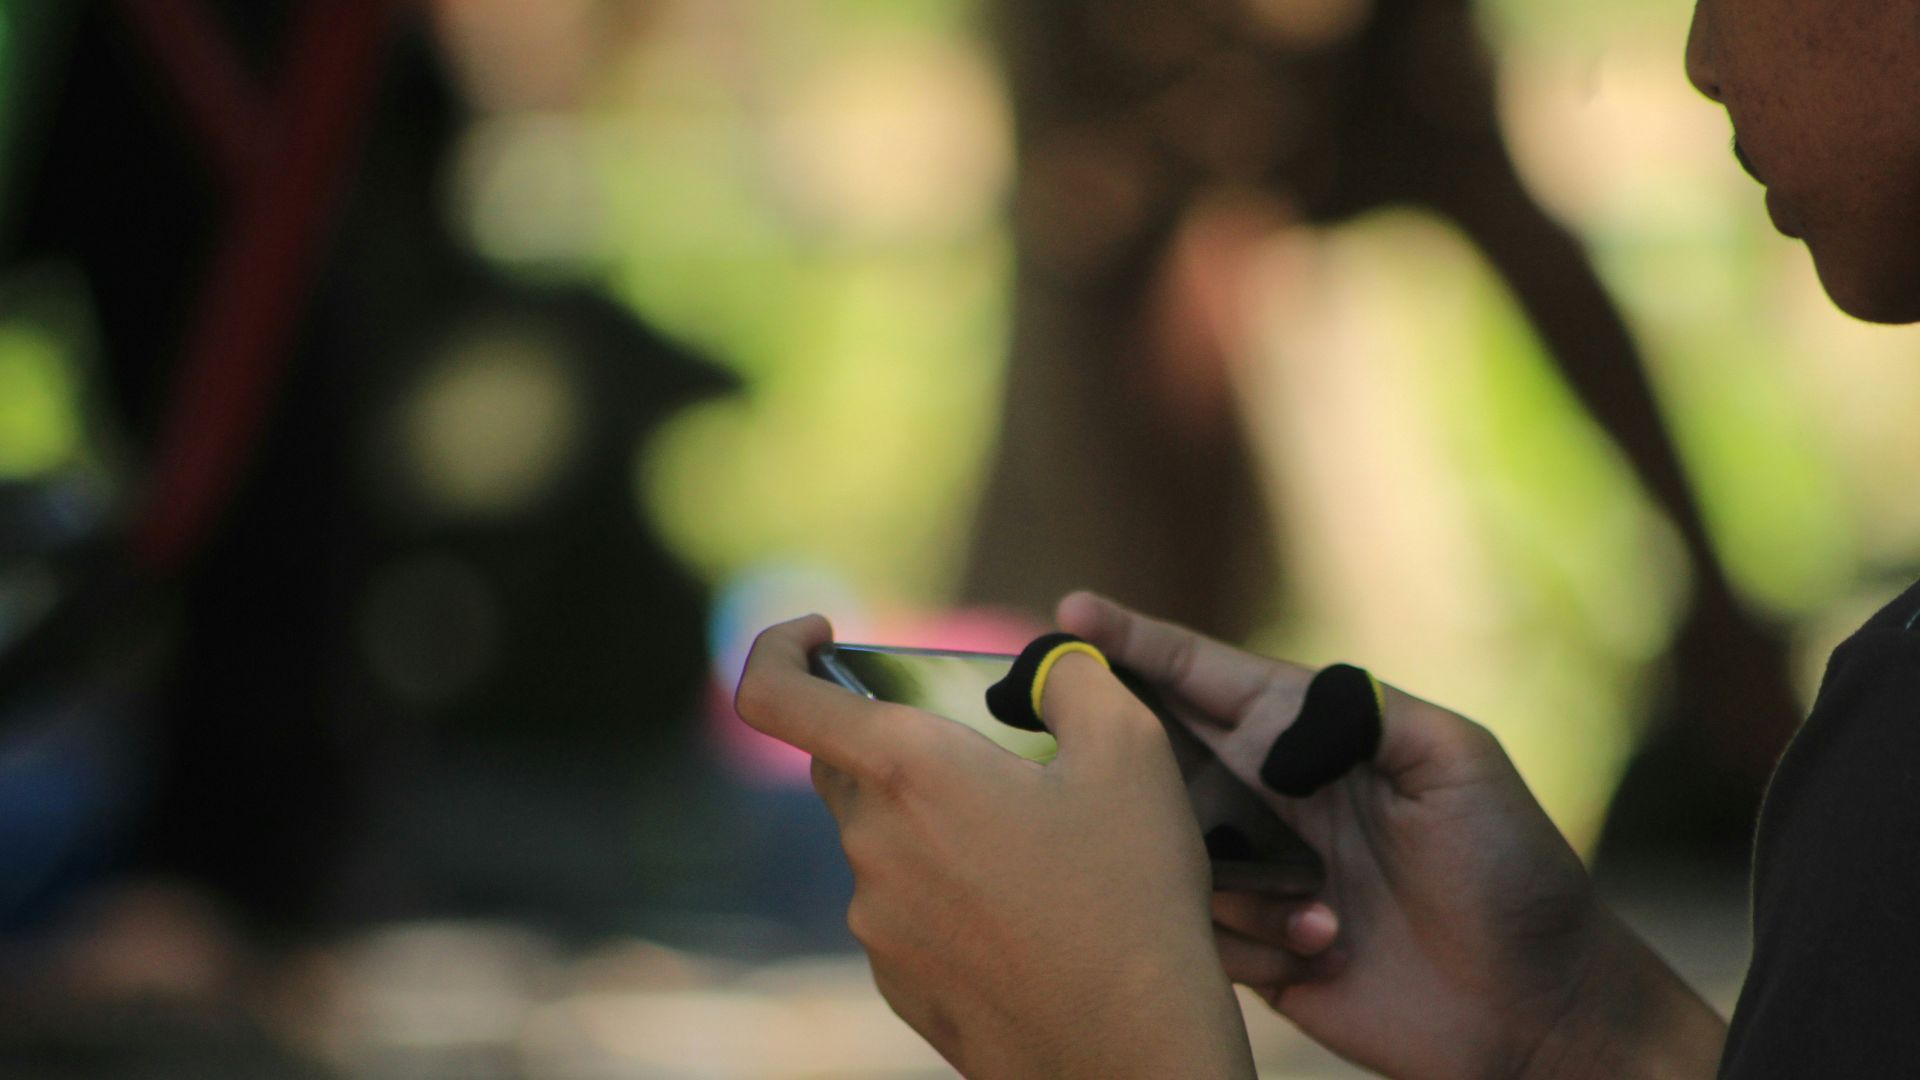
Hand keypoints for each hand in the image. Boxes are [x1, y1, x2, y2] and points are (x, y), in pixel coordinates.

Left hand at [734, 615, 1258, 1079]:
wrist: (1131, 1049)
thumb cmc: (1131, 894)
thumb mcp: (1132, 751)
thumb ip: (1073, 679)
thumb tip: (1048, 668)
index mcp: (908, 772)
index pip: (772, 696)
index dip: (778, 650)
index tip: (823, 638)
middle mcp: (871, 845)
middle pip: (847, 766)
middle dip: (901, 745)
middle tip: (991, 760)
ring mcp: (876, 923)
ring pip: (881, 841)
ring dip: (934, 826)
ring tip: (1034, 852)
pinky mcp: (896, 982)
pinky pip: (903, 908)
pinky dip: (946, 892)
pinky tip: (1023, 915)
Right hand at [1057, 592, 1726, 1079]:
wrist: (1536, 1010)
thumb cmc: (1513, 873)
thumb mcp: (1458, 761)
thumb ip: (1362, 712)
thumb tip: (1263, 724)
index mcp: (1314, 741)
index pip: (1210, 680)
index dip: (1141, 644)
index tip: (1073, 613)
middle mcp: (1272, 798)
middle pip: (1161, 749)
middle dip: (1118, 736)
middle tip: (1074, 731)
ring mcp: (1258, 874)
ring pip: (1165, 845)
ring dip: (1219, 868)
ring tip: (1321, 902)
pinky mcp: (1252, 951)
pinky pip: (1196, 929)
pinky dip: (1245, 936)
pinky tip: (1323, 950)